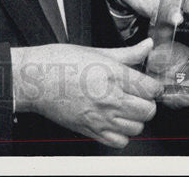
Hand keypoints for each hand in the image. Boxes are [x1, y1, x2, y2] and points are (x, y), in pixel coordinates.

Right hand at [11, 38, 162, 147]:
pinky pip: (119, 142)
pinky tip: (115, 122)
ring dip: (136, 119)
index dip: (154, 86)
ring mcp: (100, 117)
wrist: (35, 80)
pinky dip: (122, 135)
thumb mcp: (97, 51)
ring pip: (137, 128)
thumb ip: (128, 53)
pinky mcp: (90, 130)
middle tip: (138, 96)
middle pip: (148, 110)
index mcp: (113, 74)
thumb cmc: (61, 63)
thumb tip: (147, 46)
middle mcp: (109, 97)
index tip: (149, 84)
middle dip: (147, 103)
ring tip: (127, 109)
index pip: (151, 88)